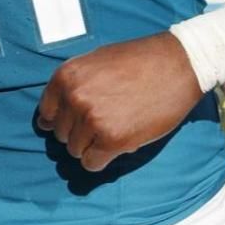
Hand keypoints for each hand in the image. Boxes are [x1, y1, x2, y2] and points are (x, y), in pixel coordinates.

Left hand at [36, 32, 204, 172]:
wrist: (178, 64)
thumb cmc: (139, 61)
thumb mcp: (95, 62)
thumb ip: (72, 87)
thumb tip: (47, 121)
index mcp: (66, 76)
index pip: (46, 113)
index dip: (63, 119)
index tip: (77, 121)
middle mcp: (74, 97)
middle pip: (61, 134)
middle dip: (80, 132)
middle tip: (106, 120)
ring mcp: (92, 119)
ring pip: (75, 150)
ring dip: (93, 146)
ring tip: (116, 128)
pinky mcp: (112, 139)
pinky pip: (91, 163)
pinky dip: (102, 159)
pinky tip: (119, 142)